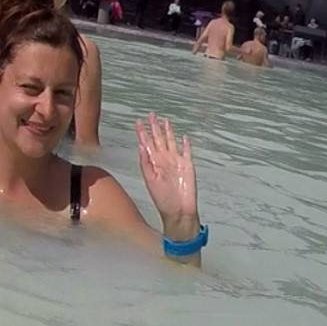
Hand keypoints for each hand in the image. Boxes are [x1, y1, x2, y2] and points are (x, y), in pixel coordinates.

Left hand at [135, 113, 199, 239]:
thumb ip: (145, 163)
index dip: (142, 133)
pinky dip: (186, 144)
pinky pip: (187, 152)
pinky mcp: (188, 166)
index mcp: (153, 163)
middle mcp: (164, 160)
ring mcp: (176, 162)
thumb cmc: (162, 198)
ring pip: (171, 142)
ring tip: (164, 120)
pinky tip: (184, 136)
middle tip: (150, 115)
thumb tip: (140, 146)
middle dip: (154, 127)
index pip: (146, 144)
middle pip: (158, 139)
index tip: (137, 122)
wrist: (178, 210)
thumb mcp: (150, 180)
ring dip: (168, 132)